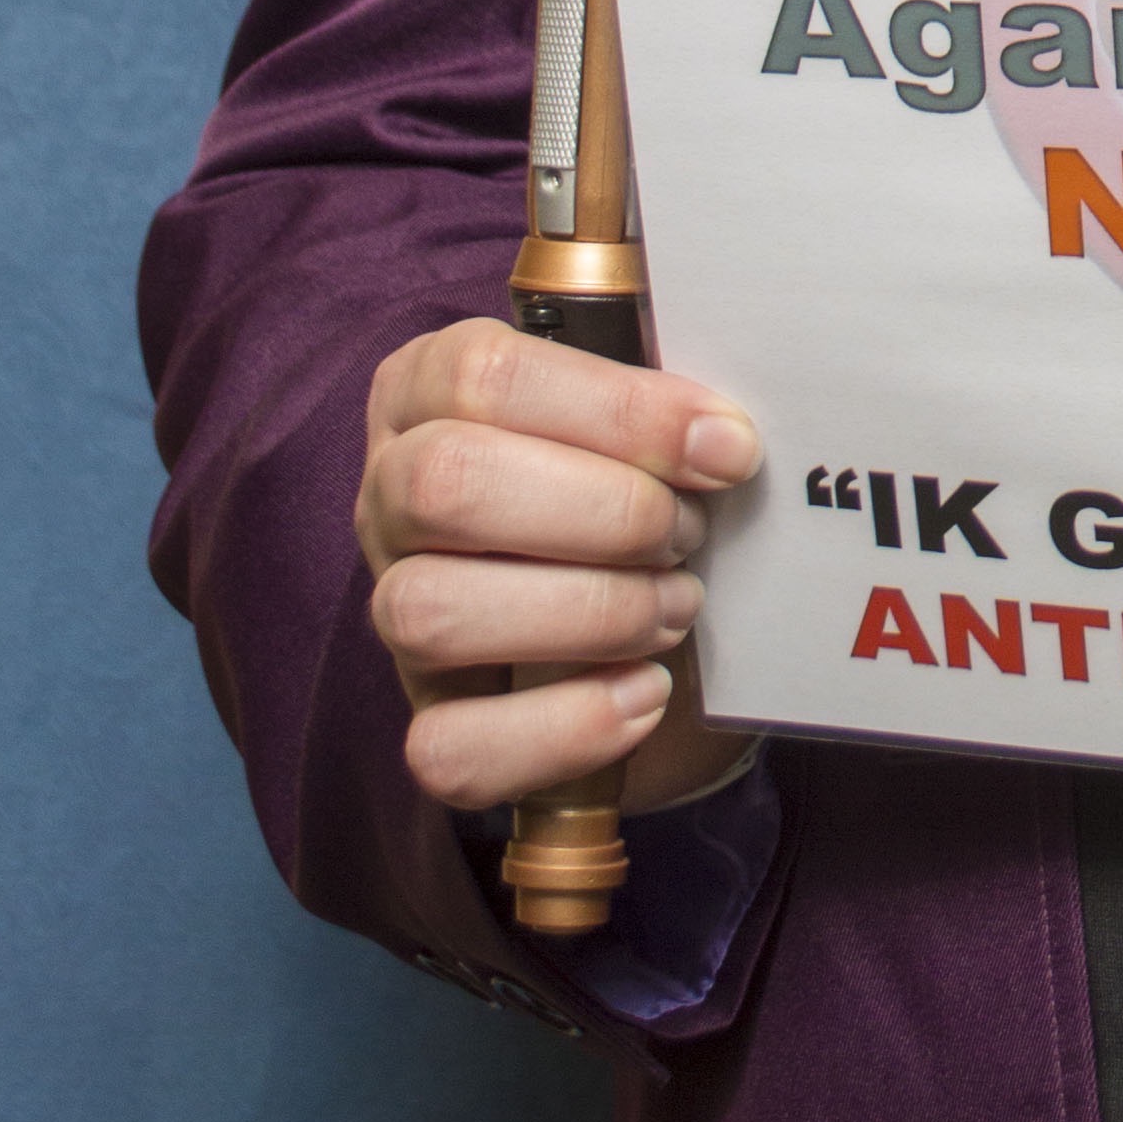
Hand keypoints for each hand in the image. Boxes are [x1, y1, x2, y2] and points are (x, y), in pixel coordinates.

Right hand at [359, 320, 763, 819]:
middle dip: (603, 512)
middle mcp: (393, 493)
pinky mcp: (429, 717)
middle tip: (690, 533)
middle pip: (444, 485)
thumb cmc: (642, 484)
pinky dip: (564, 728)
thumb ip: (674, 392)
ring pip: (429, 613)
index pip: (483, 375)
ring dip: (587, 612)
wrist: (644, 614)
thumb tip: (729, 419)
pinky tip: (643, 695)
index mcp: (432, 389)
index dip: (617, 412)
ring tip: (677, 606)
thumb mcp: (652, 420)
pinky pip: (451, 746)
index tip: (725, 448)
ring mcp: (396, 610)